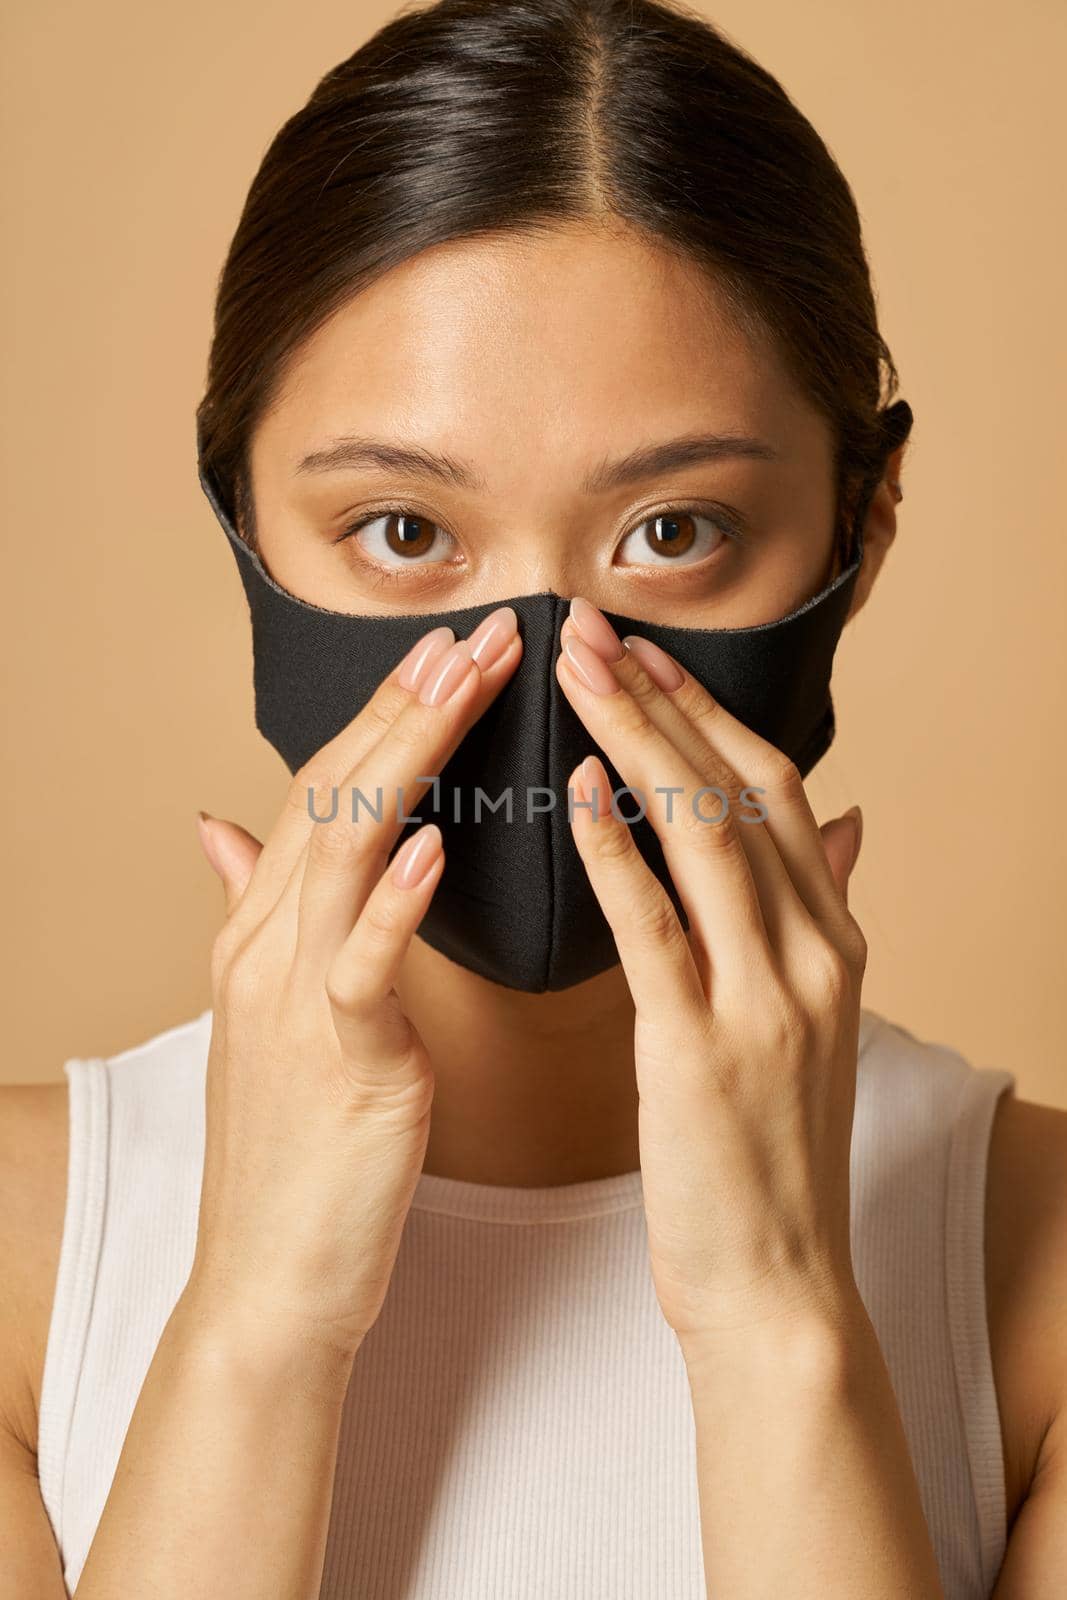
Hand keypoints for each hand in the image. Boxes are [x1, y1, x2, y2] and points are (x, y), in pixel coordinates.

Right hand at [190, 607, 520, 1363]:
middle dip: (409, 705)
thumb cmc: (304, 1146)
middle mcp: (266, 945)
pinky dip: (392, 900)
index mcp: (266, 929)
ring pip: (339, 849)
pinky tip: (434, 847)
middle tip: (483, 633)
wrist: (273, 1279)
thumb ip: (260, 911)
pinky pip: (359, 966)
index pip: (327, 787)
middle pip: (334, 792)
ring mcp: (290, 998)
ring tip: (463, 689)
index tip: (457, 648)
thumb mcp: (276, 1013)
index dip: (388, 711)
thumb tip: (224, 830)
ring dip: (406, 760)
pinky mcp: (333, 1061)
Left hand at [556, 599, 865, 1352]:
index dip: (708, 712)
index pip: (775, 790)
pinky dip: (616, 851)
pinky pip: (655, 928)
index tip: (646, 653)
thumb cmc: (770, 1149)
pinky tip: (575, 791)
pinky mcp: (702, 1049)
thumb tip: (848, 822)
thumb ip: (821, 913)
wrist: (779, 1281)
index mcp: (833, 939)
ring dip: (635, 743)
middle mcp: (812, 953)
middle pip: (738, 790)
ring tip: (574, 673)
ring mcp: (765, 999)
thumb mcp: (816, 1020)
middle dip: (663, 700)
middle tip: (592, 630)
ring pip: (702, 836)